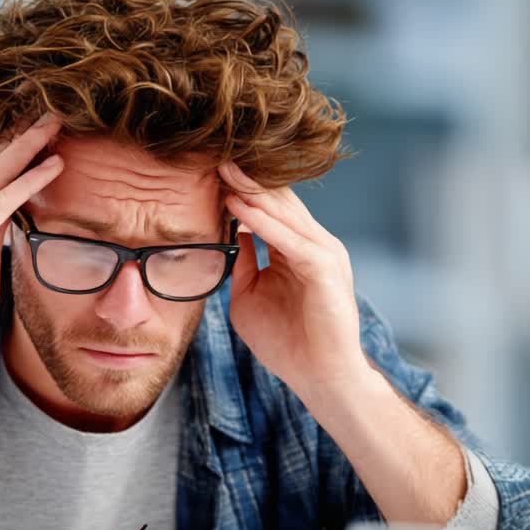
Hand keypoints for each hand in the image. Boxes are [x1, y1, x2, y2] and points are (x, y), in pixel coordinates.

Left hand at [219, 162, 370, 403]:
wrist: (321, 379)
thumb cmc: (288, 343)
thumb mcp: (249, 296)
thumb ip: (240, 265)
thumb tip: (224, 238)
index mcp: (297, 248)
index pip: (268, 207)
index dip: (239, 187)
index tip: (206, 168)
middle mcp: (314, 243)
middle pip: (277, 199)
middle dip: (244, 177)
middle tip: (212, 151)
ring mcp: (323, 253)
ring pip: (283, 211)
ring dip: (251, 189)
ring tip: (221, 166)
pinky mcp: (323, 269)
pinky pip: (288, 238)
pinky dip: (261, 221)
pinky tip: (237, 205)